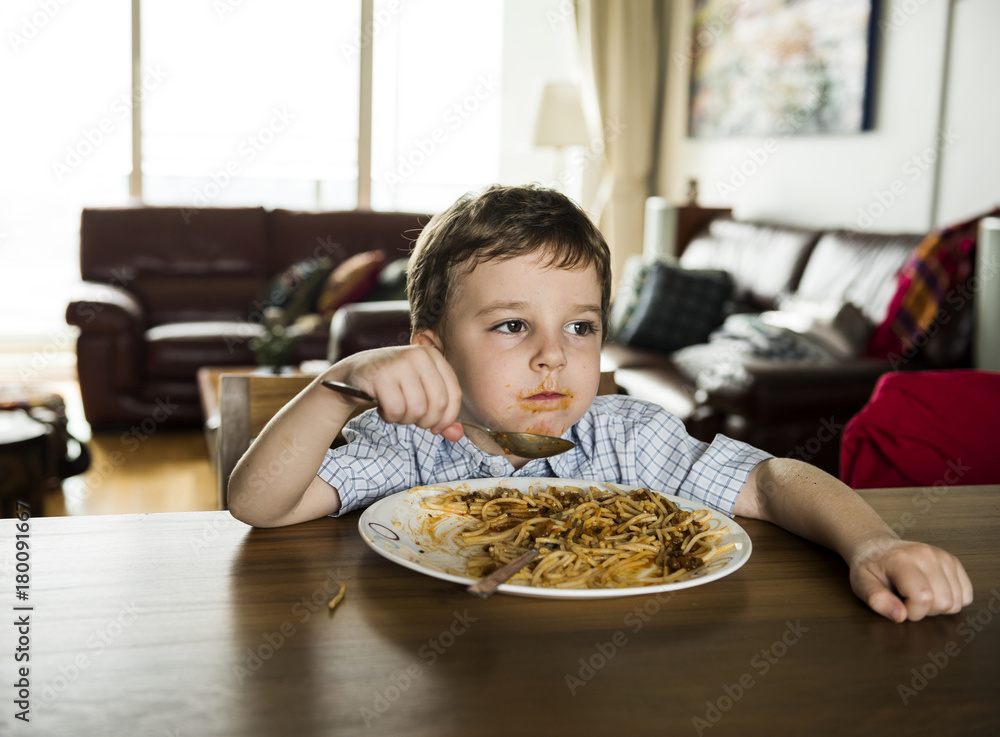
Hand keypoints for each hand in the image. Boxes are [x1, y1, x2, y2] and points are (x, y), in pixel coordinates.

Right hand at [332, 343, 464, 440]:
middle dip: (426, 421)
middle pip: (437, 404)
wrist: (355, 372)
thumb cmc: (393, 383)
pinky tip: (383, 408)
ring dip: (405, 419)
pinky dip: (390, 417)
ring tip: (396, 411)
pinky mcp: (380, 376)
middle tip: (412, 419)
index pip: (453, 394)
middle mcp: (418, 356)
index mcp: (433, 356)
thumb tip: (457, 435)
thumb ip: (441, 414)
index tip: (436, 428)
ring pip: (417, 409)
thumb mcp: (420, 392)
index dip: (448, 418)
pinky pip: (396, 410)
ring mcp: (399, 364)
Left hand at [849, 536, 973, 621]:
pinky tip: (933, 592)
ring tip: (919, 595)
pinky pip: (966, 594)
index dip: (913, 612)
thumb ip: (877, 600)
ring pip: (957, 601)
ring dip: (939, 606)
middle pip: (944, 602)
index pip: (923, 597)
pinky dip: (952, 600)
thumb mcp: (862, 584)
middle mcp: (926, 555)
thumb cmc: (870, 567)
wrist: (877, 547)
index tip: (899, 606)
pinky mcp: (953, 561)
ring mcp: (943, 556)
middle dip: (926, 611)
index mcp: (901, 560)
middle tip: (908, 600)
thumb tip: (899, 616)